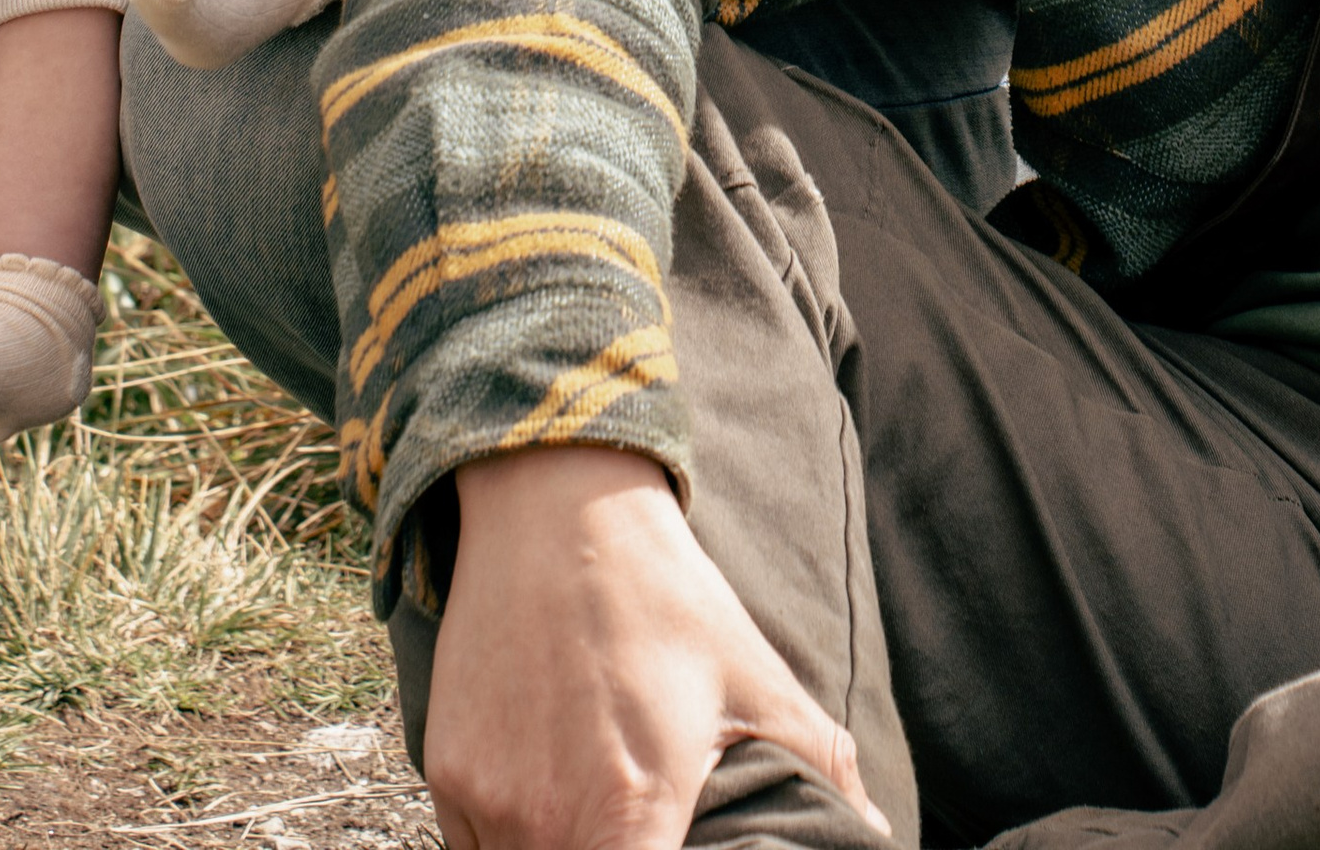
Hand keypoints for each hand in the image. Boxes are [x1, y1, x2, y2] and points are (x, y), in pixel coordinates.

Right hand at [424, 448, 886, 849]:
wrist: (555, 504)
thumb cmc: (661, 595)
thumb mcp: (752, 672)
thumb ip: (818, 763)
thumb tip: (873, 825)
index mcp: (632, 809)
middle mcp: (546, 820)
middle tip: (638, 825)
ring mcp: (487, 800)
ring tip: (597, 808)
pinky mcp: (446, 772)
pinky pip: (473, 847)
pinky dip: (508, 839)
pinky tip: (545, 790)